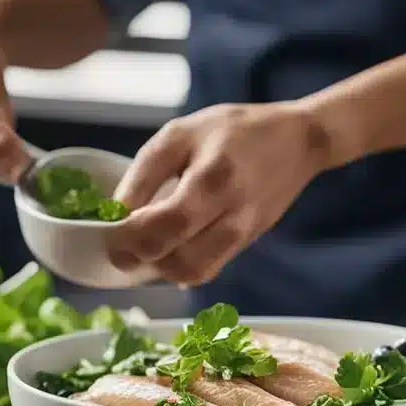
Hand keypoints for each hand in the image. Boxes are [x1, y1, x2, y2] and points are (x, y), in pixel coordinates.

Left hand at [107, 102, 329, 285]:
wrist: (296, 142)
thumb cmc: (232, 130)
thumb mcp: (179, 135)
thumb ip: (143, 176)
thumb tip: (114, 216)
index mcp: (213, 181)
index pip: (165, 227)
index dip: (128, 239)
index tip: (109, 232)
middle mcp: (232, 216)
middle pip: (178, 262)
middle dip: (140, 258)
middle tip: (122, 242)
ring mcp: (243, 236)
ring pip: (192, 274)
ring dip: (160, 267)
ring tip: (147, 243)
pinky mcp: (246, 245)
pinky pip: (206, 270)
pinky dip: (180, 267)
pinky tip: (170, 246)